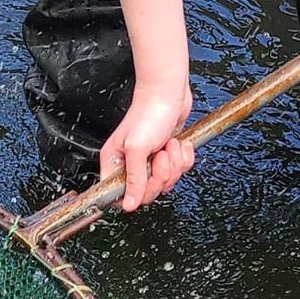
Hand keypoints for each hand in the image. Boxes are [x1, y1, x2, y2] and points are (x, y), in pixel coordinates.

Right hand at [99, 82, 194, 212]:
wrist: (168, 93)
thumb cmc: (148, 113)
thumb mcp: (137, 148)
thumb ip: (133, 179)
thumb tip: (128, 205)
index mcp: (116, 162)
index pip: (119, 194)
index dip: (135, 195)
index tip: (145, 183)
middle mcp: (132, 163)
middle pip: (147, 192)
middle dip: (160, 175)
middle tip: (159, 157)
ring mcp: (151, 160)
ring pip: (166, 181)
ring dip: (173, 163)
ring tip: (168, 145)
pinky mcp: (168, 155)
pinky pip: (180, 170)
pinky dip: (183, 157)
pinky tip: (177, 143)